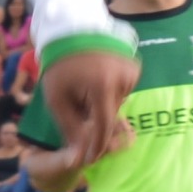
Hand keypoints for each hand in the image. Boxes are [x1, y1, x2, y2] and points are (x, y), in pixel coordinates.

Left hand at [34, 47, 138, 171]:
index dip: (96, 146)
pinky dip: (109, 95)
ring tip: (84, 92)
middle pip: (109, 116)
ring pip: (115, 106)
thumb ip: (69, 129)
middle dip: (94, 122)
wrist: (71, 31)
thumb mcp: (57, 99)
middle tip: (77, 113)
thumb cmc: (60, 66)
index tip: (89, 160)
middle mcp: (123, 79)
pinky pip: (121, 93)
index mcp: (103, 86)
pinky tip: (96, 83)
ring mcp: (132, 72)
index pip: (104, 127)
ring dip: (100, 107)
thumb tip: (79, 159)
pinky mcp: (135, 68)